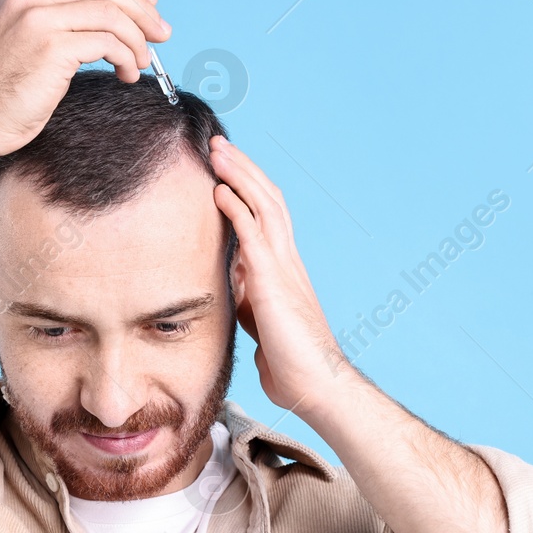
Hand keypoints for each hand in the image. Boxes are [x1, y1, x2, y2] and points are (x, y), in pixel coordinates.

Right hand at [0, 0, 170, 158]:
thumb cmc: (2, 85)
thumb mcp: (23, 32)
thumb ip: (56, 11)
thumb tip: (116, 9)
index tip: (148, 3)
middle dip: (141, 10)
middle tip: (161, 33)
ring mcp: (37, 17)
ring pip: (112, 14)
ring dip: (137, 39)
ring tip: (141, 62)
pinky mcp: (52, 46)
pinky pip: (108, 42)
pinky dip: (127, 57)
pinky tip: (126, 73)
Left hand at [209, 135, 354, 417]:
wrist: (316, 386)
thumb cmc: (290, 364)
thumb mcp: (257, 323)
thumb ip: (245, 300)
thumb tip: (229, 286)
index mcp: (283, 269)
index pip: (267, 215)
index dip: (247, 188)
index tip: (224, 169)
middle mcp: (287, 260)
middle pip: (267, 199)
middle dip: (242, 169)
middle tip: (218, 145)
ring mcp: (283, 268)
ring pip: (264, 206)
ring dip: (239, 176)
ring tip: (217, 152)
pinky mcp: (273, 282)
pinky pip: (253, 235)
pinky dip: (236, 209)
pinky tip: (219, 191)